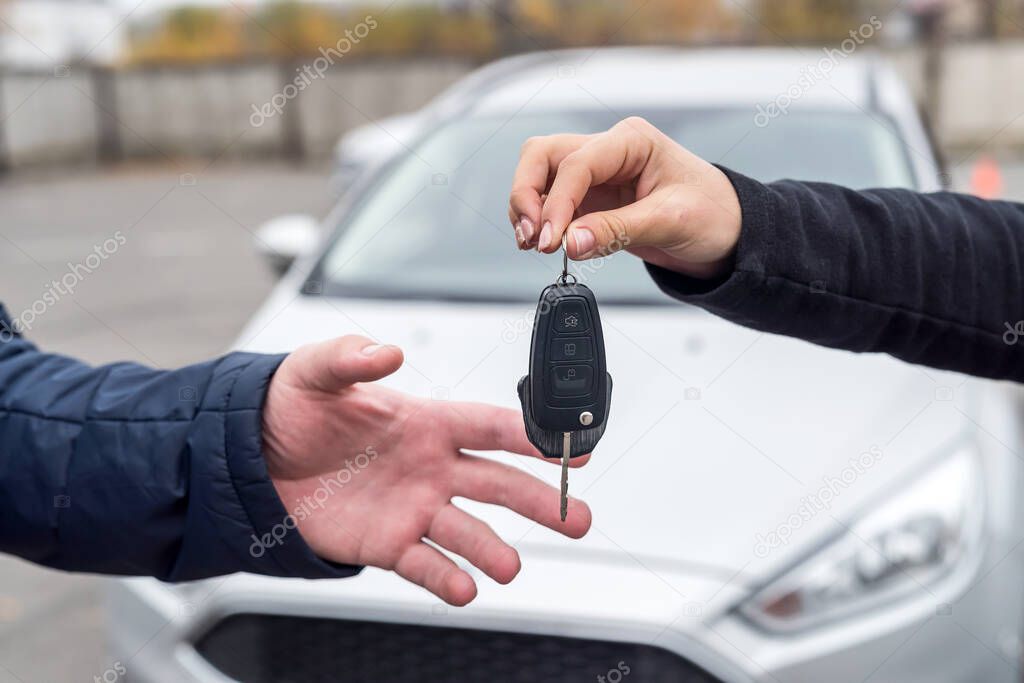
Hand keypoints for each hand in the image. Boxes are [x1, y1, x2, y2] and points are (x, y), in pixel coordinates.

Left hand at [261, 335, 590, 605]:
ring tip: (511, 567)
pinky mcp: (388, 543)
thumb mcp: (316, 371)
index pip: (489, 427)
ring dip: (492, 549)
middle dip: (540, 500)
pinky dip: (446, 578)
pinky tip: (466, 590)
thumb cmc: (295, 406)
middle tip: (576, 517)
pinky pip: (425, 564)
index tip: (568, 446)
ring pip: (468, 530)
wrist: (257, 459)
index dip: (531, 436)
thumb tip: (386, 352)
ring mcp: (414, 507)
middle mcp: (432, 467)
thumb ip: (351, 358)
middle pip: (498, 484)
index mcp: (426, 421)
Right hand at [508, 116, 742, 278]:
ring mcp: (596, 176)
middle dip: (528, 194)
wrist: (729, 234)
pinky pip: (551, 205)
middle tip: (532, 236)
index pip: (576, 164)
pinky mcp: (591, 202)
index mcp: (631, 141)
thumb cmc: (713, 214)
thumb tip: (569, 242)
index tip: (551, 240)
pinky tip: (547, 244)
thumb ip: (615, 230)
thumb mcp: (669, 221)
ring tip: (535, 244)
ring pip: (539, 178)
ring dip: (528, 209)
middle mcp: (608, 151)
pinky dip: (541, 223)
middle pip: (543, 157)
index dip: (556, 203)